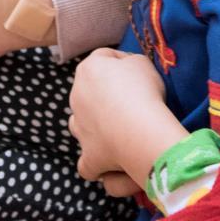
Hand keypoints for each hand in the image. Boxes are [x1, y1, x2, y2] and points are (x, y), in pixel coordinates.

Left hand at [69, 47, 186, 190]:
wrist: (140, 129)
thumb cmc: (143, 90)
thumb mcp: (142, 63)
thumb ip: (129, 62)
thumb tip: (125, 69)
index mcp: (88, 69)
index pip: (103, 58)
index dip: (121, 62)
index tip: (138, 72)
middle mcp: (76, 97)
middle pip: (89, 91)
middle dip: (106, 95)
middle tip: (132, 100)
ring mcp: (79, 128)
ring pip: (80, 124)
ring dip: (92, 126)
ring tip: (116, 130)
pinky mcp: (87, 156)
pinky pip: (87, 162)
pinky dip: (97, 162)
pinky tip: (110, 162)